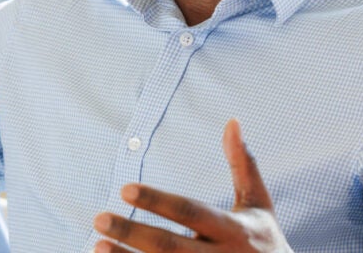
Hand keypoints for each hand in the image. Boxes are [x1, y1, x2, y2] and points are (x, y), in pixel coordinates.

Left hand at [92, 119, 292, 251]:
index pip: (190, 211)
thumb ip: (243, 164)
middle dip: (132, 233)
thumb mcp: (259, 204)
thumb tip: (232, 121)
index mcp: (233, 230)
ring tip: (96, 246)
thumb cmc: (266, 242)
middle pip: (169, 247)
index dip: (157, 201)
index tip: (125, 189)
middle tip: (99, 217)